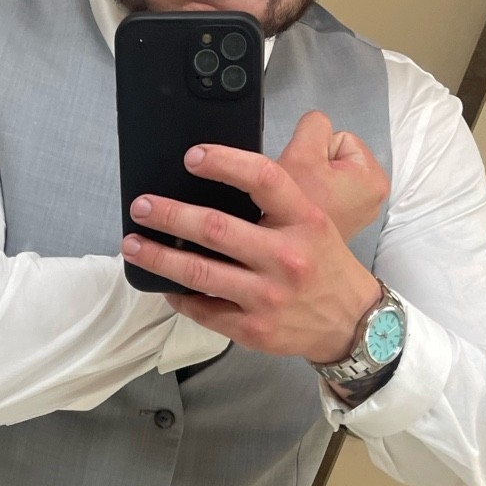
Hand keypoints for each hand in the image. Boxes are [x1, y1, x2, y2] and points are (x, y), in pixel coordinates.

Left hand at [121, 121, 390, 362]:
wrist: (353, 324)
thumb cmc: (325, 266)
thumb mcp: (314, 223)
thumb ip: (274, 204)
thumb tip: (214, 186)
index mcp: (304, 221)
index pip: (263, 179)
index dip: (224, 163)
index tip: (192, 156)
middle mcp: (285, 257)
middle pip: (215, 228)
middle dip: (169, 215)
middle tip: (141, 206)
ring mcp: (267, 297)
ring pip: (198, 273)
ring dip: (158, 257)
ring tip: (133, 244)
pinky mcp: (253, 329)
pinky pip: (203, 310)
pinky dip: (178, 296)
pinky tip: (163, 284)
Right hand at [275, 110, 386, 243]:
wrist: (278, 256)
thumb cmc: (292, 215)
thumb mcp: (302, 153)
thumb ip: (314, 125)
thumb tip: (315, 124)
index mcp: (373, 180)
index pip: (339, 138)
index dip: (315, 151)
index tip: (307, 174)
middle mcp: (372, 199)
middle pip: (334, 156)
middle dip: (314, 168)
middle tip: (304, 188)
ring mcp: (356, 212)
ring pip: (325, 175)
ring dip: (309, 183)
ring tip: (302, 200)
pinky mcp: (339, 222)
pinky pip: (322, 193)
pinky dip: (310, 199)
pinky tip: (303, 211)